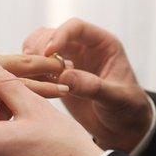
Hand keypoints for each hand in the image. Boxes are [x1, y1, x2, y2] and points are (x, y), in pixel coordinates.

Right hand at [0, 40, 66, 126]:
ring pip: (21, 69)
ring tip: (70, 73)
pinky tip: (58, 90)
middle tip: (66, 62)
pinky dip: (40, 88)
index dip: (20, 63)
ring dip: (47, 72)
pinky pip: (17, 86)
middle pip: (15, 59)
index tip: (39, 63)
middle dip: (42, 61)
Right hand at [23, 18, 151, 151]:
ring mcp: (68, 60)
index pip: (76, 27)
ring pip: (41, 46)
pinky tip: (27, 83)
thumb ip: (93, 87)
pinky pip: (37, 66)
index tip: (48, 53)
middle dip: (40, 46)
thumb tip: (65, 76)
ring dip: (31, 56)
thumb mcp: (116, 99)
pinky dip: (29, 71)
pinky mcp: (56, 76)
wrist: (122, 128)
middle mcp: (83, 48)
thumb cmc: (128, 110)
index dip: (60, 35)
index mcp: (103, 44)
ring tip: (28, 74)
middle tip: (32, 64)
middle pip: (53, 33)